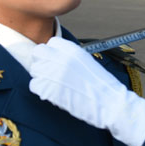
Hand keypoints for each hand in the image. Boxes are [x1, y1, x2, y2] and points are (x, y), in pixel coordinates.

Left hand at [29, 38, 144, 145]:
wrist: (109, 102)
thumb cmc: (101, 85)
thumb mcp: (87, 62)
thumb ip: (70, 57)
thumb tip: (54, 59)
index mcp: (72, 50)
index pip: (51, 43)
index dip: (51, 52)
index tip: (55, 61)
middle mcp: (61, 58)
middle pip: (38, 53)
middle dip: (42, 62)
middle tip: (50, 73)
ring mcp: (54, 73)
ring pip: (34, 69)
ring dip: (41, 76)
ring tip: (54, 85)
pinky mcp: (49, 89)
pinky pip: (35, 85)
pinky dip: (41, 90)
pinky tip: (53, 94)